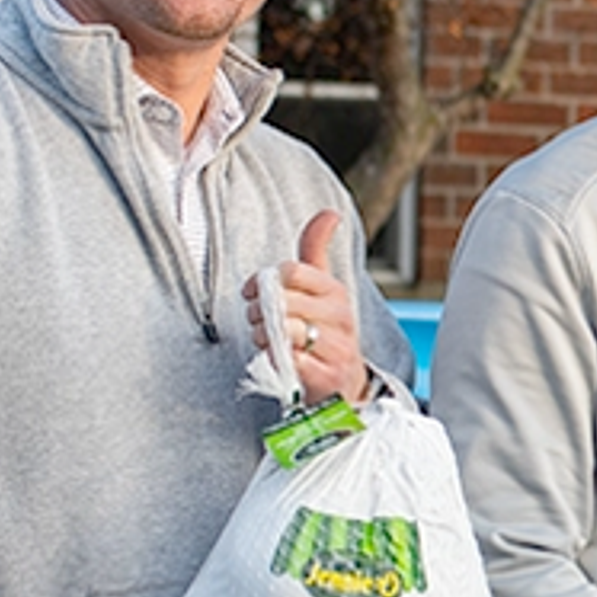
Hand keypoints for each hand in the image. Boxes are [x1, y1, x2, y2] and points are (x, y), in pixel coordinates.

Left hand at [244, 211, 368, 405]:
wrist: (345, 383)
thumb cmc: (325, 330)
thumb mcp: (324, 289)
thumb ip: (316, 250)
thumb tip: (330, 212)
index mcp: (335, 290)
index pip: (292, 271)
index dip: (262, 280)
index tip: (251, 292)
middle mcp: (340, 316)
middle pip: (282, 300)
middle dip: (258, 311)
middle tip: (257, 320)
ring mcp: (336, 347)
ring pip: (283, 330)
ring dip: (263, 336)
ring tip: (265, 340)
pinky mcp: (326, 376)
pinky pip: (287, 360)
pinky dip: (272, 359)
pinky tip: (276, 358)